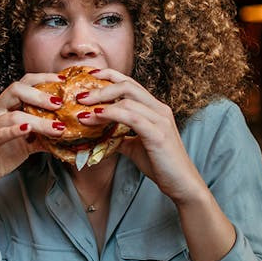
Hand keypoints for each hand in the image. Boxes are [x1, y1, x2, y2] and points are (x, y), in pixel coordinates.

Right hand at [0, 72, 65, 196]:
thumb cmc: (5, 154)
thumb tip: (71, 133)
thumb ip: (47, 135)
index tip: (63, 81)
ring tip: (57, 127)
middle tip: (60, 103)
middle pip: (16, 90)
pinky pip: (0, 134)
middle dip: (40, 94)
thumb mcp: (30, 142)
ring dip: (38, 121)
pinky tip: (27, 129)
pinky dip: (14, 131)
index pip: (24, 83)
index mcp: (6, 106)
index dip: (43, 78)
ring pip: (13, 116)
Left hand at [74, 68, 203, 203]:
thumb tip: (99, 136)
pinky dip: (111, 114)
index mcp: (155, 109)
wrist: (181, 184)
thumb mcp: (135, 147)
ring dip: (101, 101)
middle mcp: (159, 109)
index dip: (109, 77)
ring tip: (82, 109)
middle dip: (101, 86)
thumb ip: (120, 137)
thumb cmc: (161, 165)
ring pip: (127, 98)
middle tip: (80, 95)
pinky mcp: (158, 134)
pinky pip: (131, 117)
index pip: (130, 84)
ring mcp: (160, 120)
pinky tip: (96, 117)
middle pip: (127, 85)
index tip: (89, 78)